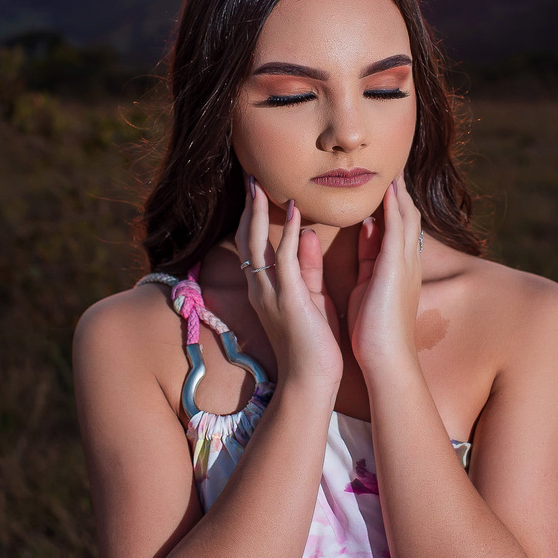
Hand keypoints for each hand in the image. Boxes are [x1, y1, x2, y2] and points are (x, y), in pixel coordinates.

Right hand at [235, 175, 343, 392]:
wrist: (312, 381)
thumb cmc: (313, 344)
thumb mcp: (309, 298)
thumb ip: (306, 267)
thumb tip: (307, 233)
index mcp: (265, 289)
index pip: (251, 245)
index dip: (251, 216)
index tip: (256, 189)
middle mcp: (260, 288)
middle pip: (244, 238)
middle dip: (247, 206)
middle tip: (250, 176)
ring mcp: (271, 293)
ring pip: (256, 243)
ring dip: (258, 211)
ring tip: (261, 183)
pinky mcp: (289, 299)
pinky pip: (284, 259)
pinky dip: (288, 233)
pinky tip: (293, 211)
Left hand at [347, 170, 422, 374]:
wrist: (385, 359)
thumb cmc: (373, 331)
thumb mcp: (369, 284)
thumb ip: (369, 257)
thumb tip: (368, 229)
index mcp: (397, 267)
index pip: (398, 226)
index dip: (394, 202)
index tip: (386, 181)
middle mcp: (405, 262)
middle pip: (407, 216)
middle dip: (401, 192)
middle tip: (395, 166)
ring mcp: (404, 264)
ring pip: (406, 217)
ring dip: (399, 192)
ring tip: (394, 168)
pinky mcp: (395, 268)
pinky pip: (397, 229)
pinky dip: (394, 207)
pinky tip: (390, 190)